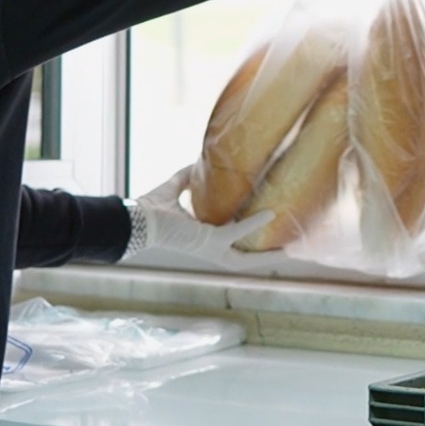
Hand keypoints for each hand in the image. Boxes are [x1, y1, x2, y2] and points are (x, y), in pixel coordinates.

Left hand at [126, 167, 273, 267]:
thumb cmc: (149, 210)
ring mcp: (209, 249)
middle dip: (261, 260)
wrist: (136, 221)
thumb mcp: (172, 190)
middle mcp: (207, 250)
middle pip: (240, 262)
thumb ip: (184, 178)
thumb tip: (196, 163)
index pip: (227, 247)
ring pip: (243, 260)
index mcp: (199, 241)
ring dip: (265, 257)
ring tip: (287, 250)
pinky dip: (253, 223)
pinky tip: (270, 214)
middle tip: (283, 254)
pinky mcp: (209, 240)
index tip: (263, 239)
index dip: (245, 244)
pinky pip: (237, 232)